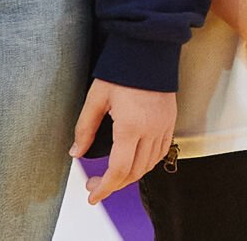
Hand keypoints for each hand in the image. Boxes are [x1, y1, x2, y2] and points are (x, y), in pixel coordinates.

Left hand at [72, 81, 176, 206]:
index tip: (92, 196)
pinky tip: (135, 162)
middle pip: (134, 172)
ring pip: (148, 165)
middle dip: (113, 185)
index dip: (104, 188)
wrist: (149, 49)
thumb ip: (85, 128)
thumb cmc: (121, 70)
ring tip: (112, 176)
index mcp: (130, 126)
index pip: (118, 170)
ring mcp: (163, 127)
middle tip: (95, 185)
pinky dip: (147, 164)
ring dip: (130, 176)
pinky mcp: (170, 121)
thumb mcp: (96, 97)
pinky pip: (161, 152)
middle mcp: (150, 130)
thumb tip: (76, 153)